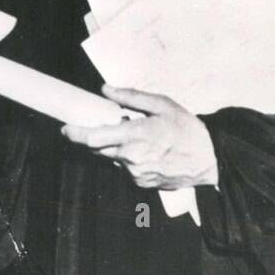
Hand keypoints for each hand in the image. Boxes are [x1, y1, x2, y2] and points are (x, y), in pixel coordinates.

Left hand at [61, 85, 218, 188]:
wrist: (209, 159)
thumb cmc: (187, 129)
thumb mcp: (162, 104)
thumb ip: (131, 97)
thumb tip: (107, 90)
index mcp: (134, 135)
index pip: (92, 138)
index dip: (74, 134)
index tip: (65, 128)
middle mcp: (131, 157)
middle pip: (97, 150)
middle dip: (95, 139)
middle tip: (109, 127)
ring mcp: (135, 173)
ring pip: (113, 159)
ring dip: (116, 149)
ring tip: (140, 139)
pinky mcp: (142, 184)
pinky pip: (126, 170)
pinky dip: (129, 160)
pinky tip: (149, 152)